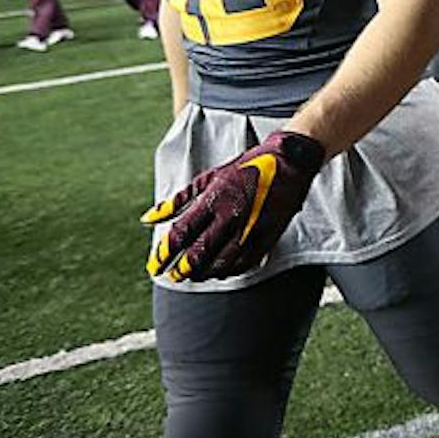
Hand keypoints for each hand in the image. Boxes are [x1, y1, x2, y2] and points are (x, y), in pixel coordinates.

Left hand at [143, 130, 324, 281]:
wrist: (290, 161)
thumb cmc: (248, 166)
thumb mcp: (209, 177)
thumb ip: (178, 200)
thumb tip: (148, 218)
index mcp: (214, 200)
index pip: (181, 234)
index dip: (164, 255)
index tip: (155, 266)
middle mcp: (231, 217)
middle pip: (198, 254)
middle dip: (181, 270)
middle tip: (172, 276)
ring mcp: (251, 229)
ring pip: (221, 264)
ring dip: (203, 274)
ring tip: (193, 276)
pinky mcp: (268, 236)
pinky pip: (244, 263)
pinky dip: (228, 271)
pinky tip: (220, 270)